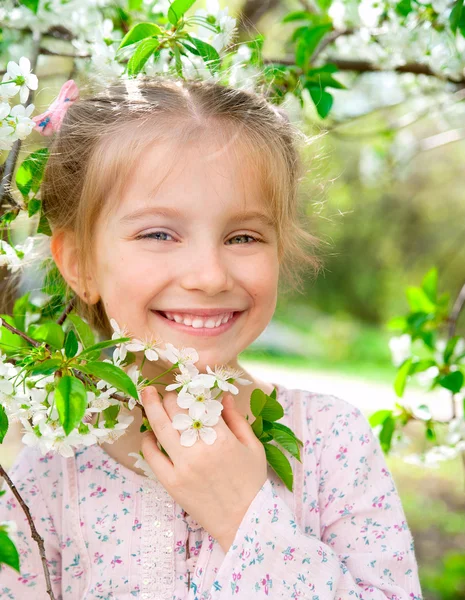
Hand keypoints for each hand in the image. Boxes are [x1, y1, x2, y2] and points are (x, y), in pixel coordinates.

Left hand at [140, 386, 267, 551]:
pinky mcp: (171, 483)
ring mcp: (182, 467)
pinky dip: (147, 441)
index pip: (198, 403)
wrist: (244, 522)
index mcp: (221, 438)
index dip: (190, 390)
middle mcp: (199, 450)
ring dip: (151, 407)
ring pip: (160, 428)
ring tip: (147, 394)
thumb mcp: (253, 446)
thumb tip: (224, 397)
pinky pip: (152, 457)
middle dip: (170, 396)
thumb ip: (237, 419)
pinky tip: (149, 433)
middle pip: (176, 411)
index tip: (186, 384)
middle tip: (167, 390)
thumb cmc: (251, 482)